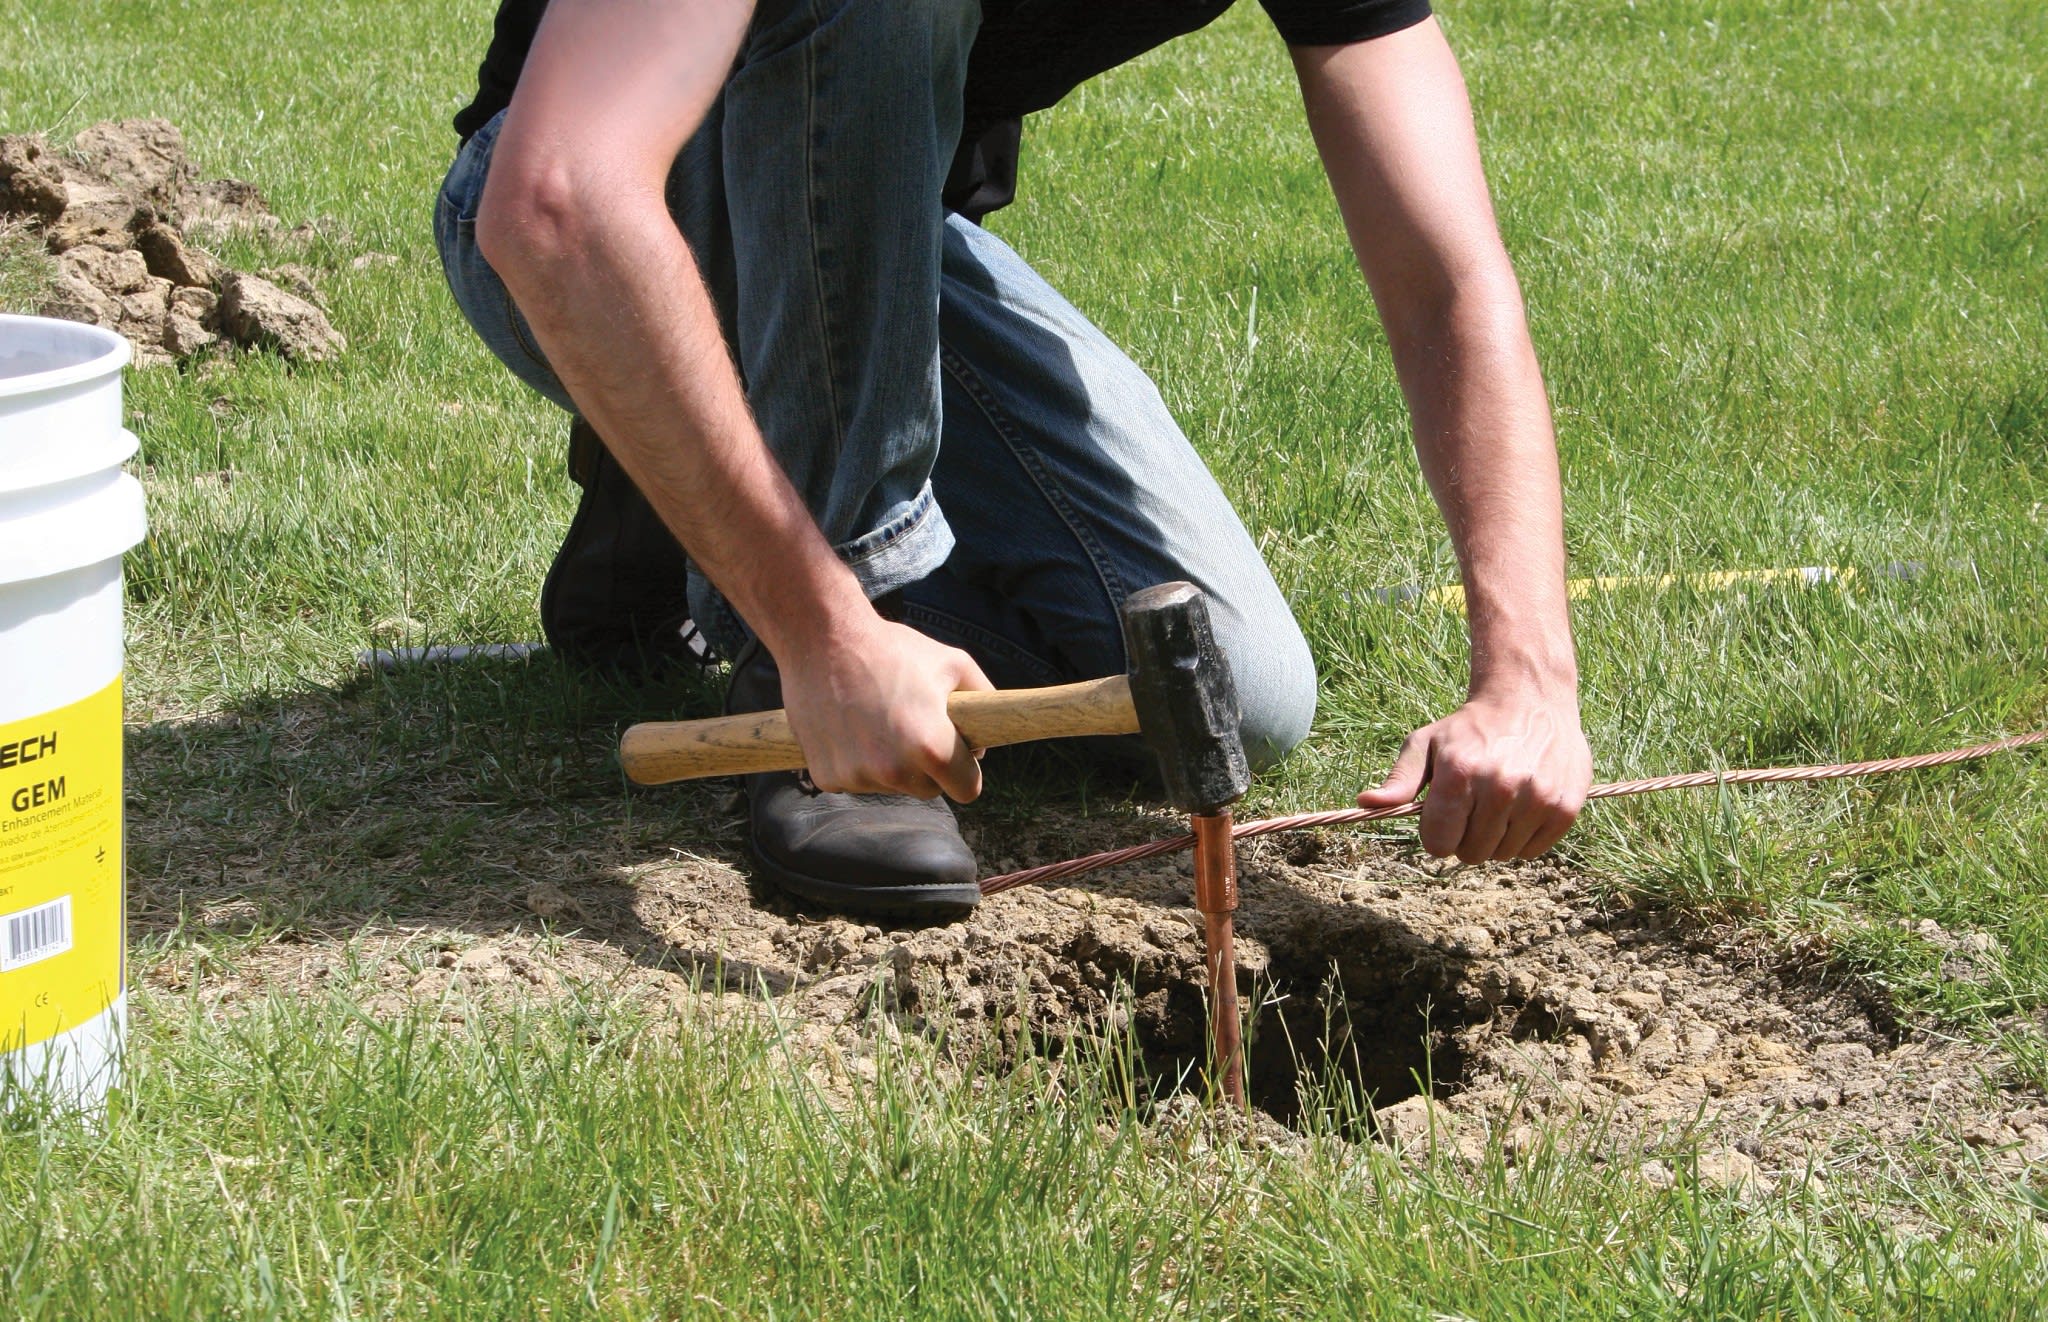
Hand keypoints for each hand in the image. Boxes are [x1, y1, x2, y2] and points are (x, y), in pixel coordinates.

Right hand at [778, 615, 993, 802]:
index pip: (968, 789)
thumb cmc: (891, 648)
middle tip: (914, 726)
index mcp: (930, 746)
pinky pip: (858, 781)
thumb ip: (985, 700)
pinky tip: (852, 727)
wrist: (821, 638)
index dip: (966, 770)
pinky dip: (858, 762)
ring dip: (892, 765)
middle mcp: (893, 770)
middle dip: (929, 767)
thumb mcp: (954, 663)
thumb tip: (985, 739)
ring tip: (879, 720)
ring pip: (892, 787)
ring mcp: (856, 777)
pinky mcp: (827, 777)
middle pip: (929, 791)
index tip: (958, 754)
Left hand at [1358, 688, 1590, 861]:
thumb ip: (1398, 780)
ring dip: (1496, 838)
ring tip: (1499, 803)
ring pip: (1502, 855)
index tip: (1443, 816)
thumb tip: (1365, 804)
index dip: (1436, 834)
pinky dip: (1524, 838)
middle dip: (1465, 837)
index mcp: (1459, 774)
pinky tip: (1522, 807)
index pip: (1438, 843)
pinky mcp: (1565, 808)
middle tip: (1474, 806)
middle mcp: (1500, 788)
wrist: (1531, 700)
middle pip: (1470, 854)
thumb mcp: (1426, 743)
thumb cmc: (1469, 728)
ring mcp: (1536, 799)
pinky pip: (1533, 852)